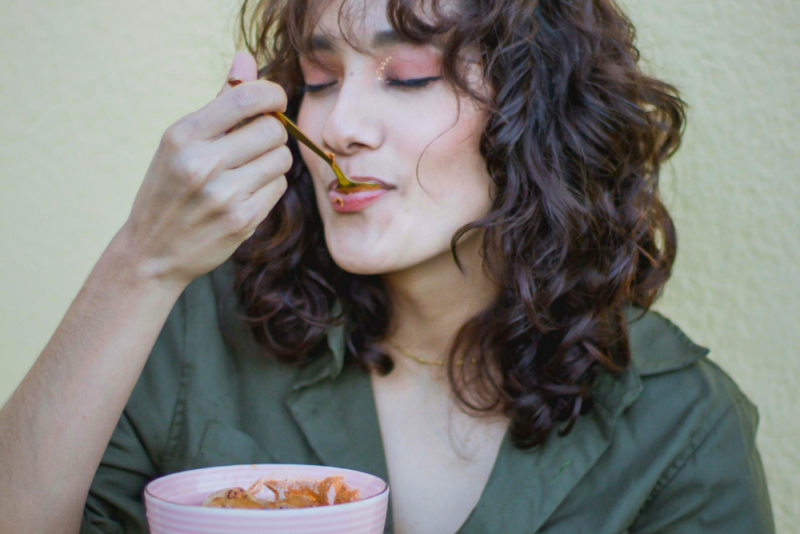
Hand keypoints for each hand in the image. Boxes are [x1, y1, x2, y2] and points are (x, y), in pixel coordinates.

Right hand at [118, 51, 290, 285]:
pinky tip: (248, 192)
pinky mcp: (242, 220)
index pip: (246, 97)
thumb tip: (246, 59)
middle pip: (273, 128)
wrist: (153, 252)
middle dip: (273, 132)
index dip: (272, 93)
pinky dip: (270, 186)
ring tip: (250, 169)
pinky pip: (278, 187)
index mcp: (182, 136)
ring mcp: (223, 195)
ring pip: (281, 158)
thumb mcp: (180, 143)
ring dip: (274, 160)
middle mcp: (201, 164)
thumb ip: (219, 103)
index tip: (274, 100)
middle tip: (257, 143)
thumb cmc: (169, 189)